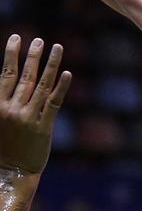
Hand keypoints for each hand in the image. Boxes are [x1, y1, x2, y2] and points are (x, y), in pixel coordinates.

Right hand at [0, 36, 70, 174]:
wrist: (11, 172)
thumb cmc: (1, 148)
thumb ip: (1, 99)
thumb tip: (3, 79)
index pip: (6, 74)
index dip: (11, 54)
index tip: (17, 38)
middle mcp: (13, 109)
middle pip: (25, 76)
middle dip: (32, 56)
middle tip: (38, 40)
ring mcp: (29, 118)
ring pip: (41, 85)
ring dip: (51, 64)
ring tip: (57, 47)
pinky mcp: (44, 128)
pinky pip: (54, 103)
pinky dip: (61, 87)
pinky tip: (67, 74)